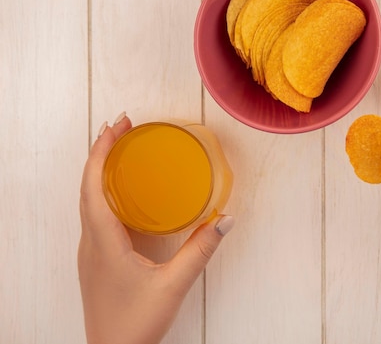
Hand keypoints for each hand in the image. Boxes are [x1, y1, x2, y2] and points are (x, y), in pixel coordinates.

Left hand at [77, 114, 233, 343]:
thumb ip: (200, 250)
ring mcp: (90, 251)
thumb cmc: (136, 322)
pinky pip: (95, 215)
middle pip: (87, 187)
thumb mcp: (174, 284)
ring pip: (88, 201)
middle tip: (122, 127)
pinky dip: (104, 192)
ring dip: (100, 171)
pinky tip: (122, 194)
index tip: (117, 126)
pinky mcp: (96, 259)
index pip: (93, 186)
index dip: (101, 152)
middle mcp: (90, 242)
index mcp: (103, 242)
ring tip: (120, 150)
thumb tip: (226, 219)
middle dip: (101, 152)